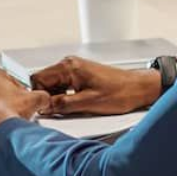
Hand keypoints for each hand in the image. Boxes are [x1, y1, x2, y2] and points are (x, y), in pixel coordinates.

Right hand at [29, 56, 162, 115]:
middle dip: (46, 97)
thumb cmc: (120, 92)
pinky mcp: (81, 75)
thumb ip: (62, 105)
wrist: (139, 88)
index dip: (37, 96)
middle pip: (44, 81)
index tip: (42, 108)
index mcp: (69, 67)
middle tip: (55, 111)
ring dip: (56, 98)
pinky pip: (63, 85)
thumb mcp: (88, 103)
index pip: (37, 79)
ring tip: (68, 109)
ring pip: (53, 85)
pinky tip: (73, 105)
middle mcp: (70, 64)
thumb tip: (44, 107)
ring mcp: (75, 69)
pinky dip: (64, 96)